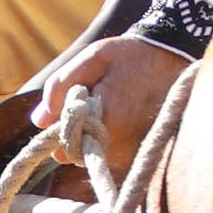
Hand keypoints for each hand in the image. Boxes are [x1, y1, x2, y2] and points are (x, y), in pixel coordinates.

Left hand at [33, 34, 190, 176]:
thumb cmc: (129, 56)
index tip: (68, 110)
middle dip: (76, 134)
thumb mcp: (93, 58)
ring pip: (96, 156)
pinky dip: (110, 138)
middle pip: (78, 156)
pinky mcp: (143, 153)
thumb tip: (40, 120)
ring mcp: (135, 151)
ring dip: (93, 136)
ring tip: (110, 105)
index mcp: (109, 120)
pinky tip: (121, 115)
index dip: (60, 131)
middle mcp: (123, 144)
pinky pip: (112, 154)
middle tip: (91, 103)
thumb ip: (62, 86)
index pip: (65, 149)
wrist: (171, 58)